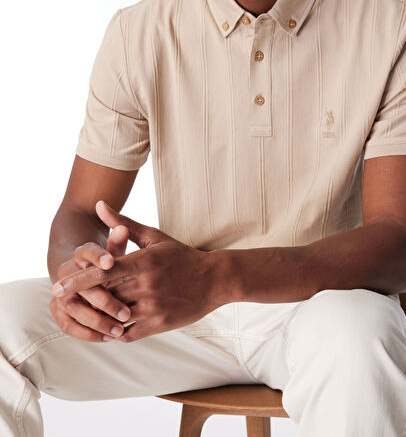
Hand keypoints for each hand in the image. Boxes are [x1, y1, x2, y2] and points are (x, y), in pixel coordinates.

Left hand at [51, 201, 224, 342]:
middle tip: (62, 301)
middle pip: (105, 296)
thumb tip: (99, 205)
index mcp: (144, 261)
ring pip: (114, 317)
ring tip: (81, 316)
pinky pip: (128, 333)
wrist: (214, 279)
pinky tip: (106, 327)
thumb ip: (123, 224)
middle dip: (83, 300)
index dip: (78, 279)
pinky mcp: (160, 324)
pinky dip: (114, 332)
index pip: (103, 271)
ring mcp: (154, 306)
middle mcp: (147, 284)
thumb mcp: (154, 237)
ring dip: (97, 318)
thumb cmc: (181, 256)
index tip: (58, 285)